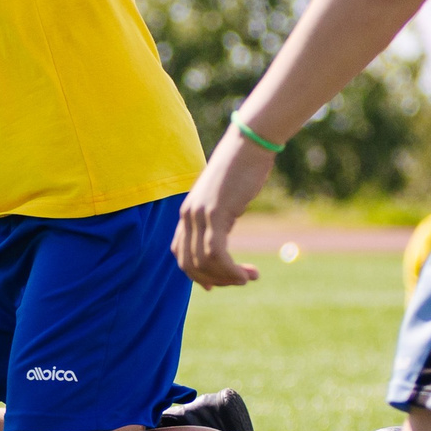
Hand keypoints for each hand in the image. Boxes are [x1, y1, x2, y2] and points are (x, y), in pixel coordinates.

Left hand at [175, 128, 273, 287]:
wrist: (248, 145)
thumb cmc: (241, 169)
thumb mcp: (223, 198)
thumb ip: (217, 216)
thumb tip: (222, 233)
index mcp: (187, 212)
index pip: (181, 253)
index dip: (195, 274)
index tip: (215, 285)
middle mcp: (188, 215)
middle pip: (189, 263)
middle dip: (214, 280)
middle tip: (240, 281)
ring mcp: (200, 214)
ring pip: (203, 262)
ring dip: (227, 277)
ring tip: (249, 277)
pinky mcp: (215, 213)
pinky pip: (216, 253)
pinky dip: (230, 270)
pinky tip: (246, 274)